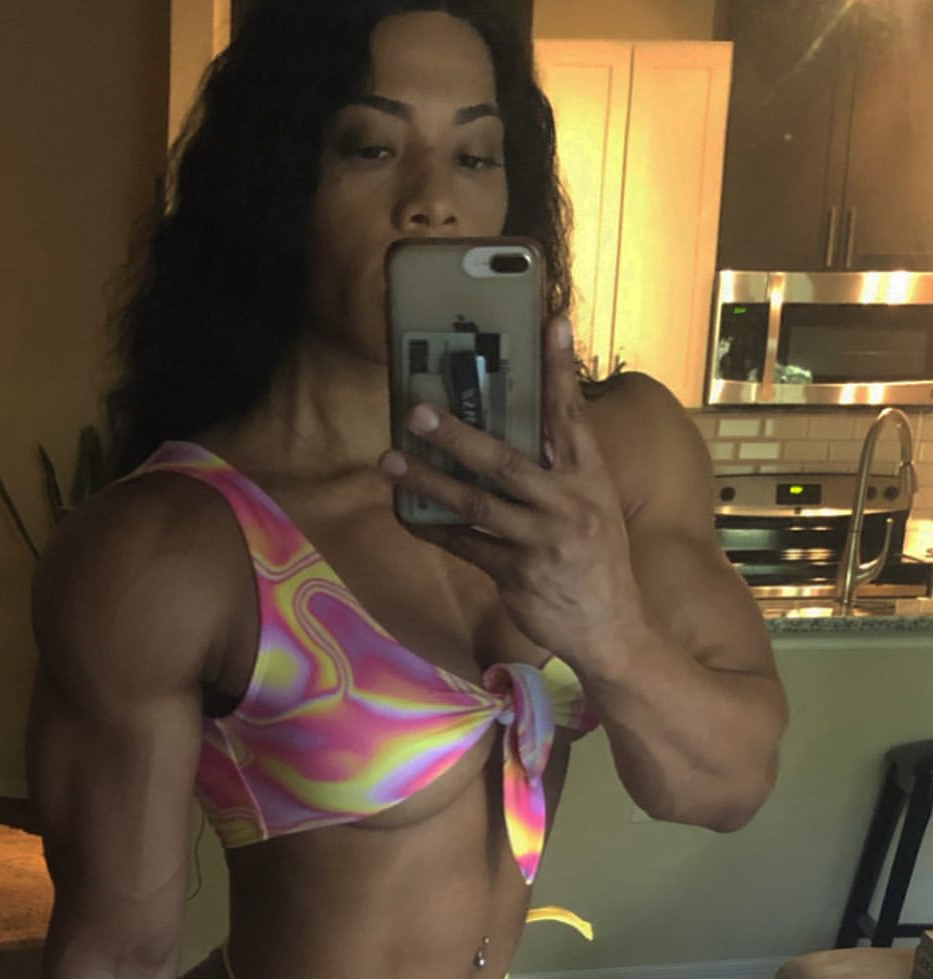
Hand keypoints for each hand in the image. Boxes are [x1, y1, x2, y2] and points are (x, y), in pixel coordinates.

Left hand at [378, 316, 648, 672]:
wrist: (614, 630)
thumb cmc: (598, 560)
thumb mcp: (596, 508)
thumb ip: (562, 472)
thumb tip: (519, 434)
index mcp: (591, 479)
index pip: (573, 415)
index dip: (561, 369)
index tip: (552, 320)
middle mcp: (568, 504)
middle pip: (506, 460)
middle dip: (458, 434)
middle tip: (417, 410)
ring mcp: (542, 541)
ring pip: (476, 504)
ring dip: (429, 481)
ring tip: (390, 459)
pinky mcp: (517, 574)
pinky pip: (465, 545)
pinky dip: (432, 528)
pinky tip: (404, 512)